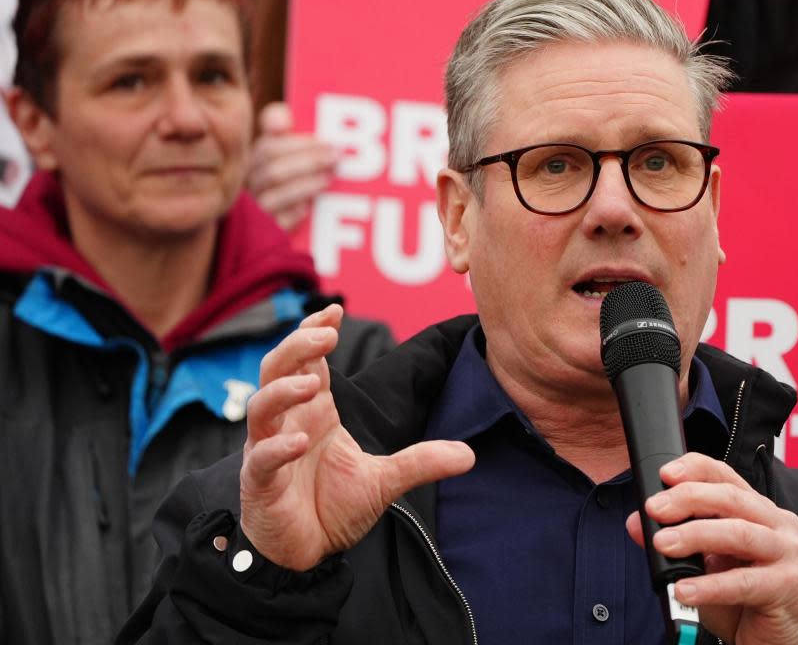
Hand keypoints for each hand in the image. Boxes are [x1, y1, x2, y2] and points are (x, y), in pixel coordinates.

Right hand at [240, 304, 473, 570]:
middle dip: (297, 346)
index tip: (335, 311)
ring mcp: (267, 450)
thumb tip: (470, 455)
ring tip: (312, 383)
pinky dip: (274, 448)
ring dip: (283, 390)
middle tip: (325, 335)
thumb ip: (421, 462)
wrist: (306, 555)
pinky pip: (260, 459)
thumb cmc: (333, 508)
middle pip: (277, 368)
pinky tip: (297, 441)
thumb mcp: (385, 480)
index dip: (314, 332)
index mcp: (314, 412)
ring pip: (261, 406)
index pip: (307, 360)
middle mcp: (287, 422)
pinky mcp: (259, 484)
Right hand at [247, 102, 336, 230]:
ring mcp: (256, 210)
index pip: (268, 149)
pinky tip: (308, 208)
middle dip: (307, 163)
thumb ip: (279, 124)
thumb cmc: (286, 173)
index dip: (297, 144)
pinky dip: (291, 215)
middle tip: (336, 158)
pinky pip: (275, 224)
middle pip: (273, 171)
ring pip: (273, 196)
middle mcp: (251, 185)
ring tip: (328, 180)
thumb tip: (281, 118)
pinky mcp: (265, 233)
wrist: (275, 223)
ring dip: (303, 186)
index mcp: (254, 162)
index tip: (325, 141)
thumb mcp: (282, 148)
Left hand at [625, 453, 797, 644]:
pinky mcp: (788, 585)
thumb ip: (675, 540)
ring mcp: (787, 552)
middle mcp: (777, 523)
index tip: (665, 473)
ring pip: (739, 533)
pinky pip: (744, 582)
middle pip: (731, 498)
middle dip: (689, 499)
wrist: (777, 638)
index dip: (696, 469)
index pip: (726, 477)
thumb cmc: (744, 597)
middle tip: (655, 509)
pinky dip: (710, 586)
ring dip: (696, 535)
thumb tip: (636, 524)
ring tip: (663, 544)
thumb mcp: (704, 564)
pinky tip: (684, 590)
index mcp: (758, 510)